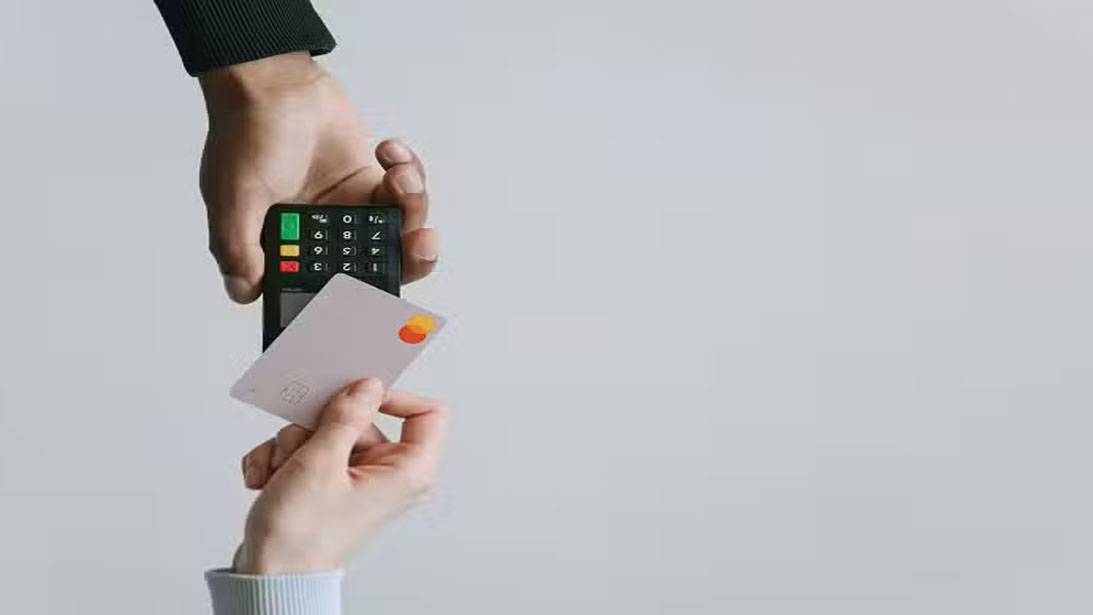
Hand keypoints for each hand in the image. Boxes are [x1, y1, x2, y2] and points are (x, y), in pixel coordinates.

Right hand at [198, 52, 437, 302]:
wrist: (274, 80)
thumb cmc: (247, 133)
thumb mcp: (234, 196)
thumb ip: (239, 246)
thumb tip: (244, 290)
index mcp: (288, 252)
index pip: (328, 293)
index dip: (360, 301)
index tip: (387, 290)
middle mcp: (322, 239)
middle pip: (380, 270)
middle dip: (410, 260)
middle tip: (422, 242)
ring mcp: (352, 211)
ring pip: (401, 229)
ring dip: (413, 205)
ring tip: (398, 175)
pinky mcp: (372, 182)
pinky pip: (406, 191)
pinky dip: (408, 170)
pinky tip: (387, 149)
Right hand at [235, 379, 445, 574]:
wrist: (267, 576)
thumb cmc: (301, 538)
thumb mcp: (321, 462)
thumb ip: (345, 415)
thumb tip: (366, 386)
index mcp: (409, 472)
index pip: (428, 413)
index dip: (394, 397)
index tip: (357, 394)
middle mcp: (390, 475)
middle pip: (362, 419)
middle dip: (318, 428)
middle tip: (300, 447)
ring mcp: (359, 479)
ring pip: (328, 432)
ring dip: (293, 445)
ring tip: (281, 472)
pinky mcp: (332, 483)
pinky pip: (310, 449)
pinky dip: (284, 459)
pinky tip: (269, 478)